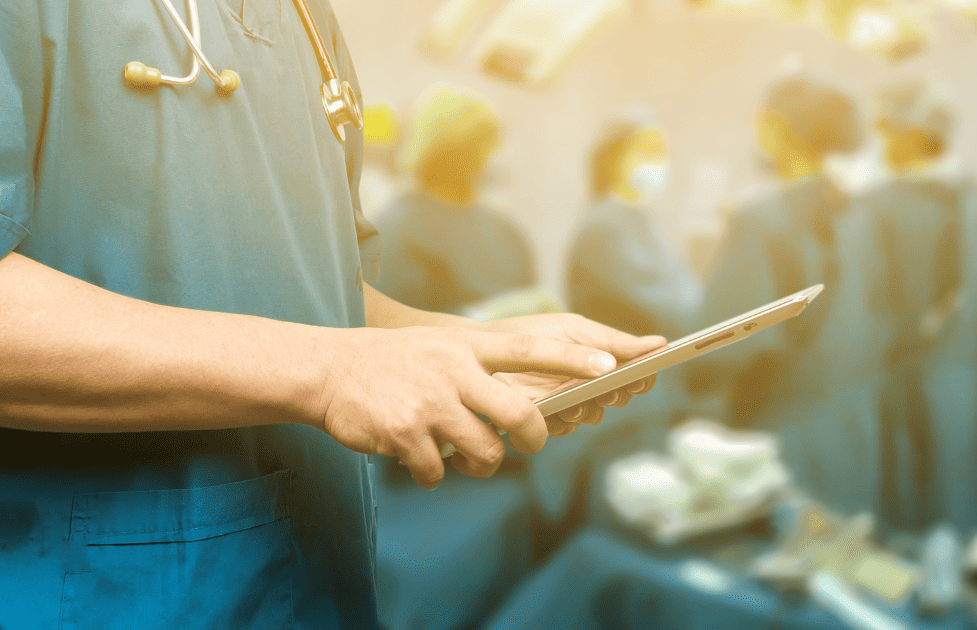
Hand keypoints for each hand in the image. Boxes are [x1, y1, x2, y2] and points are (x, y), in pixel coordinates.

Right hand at [317, 325, 638, 487]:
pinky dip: (434, 473)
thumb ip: (478, 368)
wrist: (326, 371)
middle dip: (533, 438)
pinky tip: (418, 458)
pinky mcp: (405, 433)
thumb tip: (525, 410)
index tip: (609, 366)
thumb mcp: (438, 348)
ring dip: (479, 463)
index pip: (530, 351)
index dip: (572, 360)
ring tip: (461, 455)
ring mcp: (430, 402)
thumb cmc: (393, 363)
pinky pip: (440, 471)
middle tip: (530, 444)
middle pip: (519, 415)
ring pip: (485, 452)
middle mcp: (453, 371)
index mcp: (465, 346)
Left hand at [479, 314, 666, 436]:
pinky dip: (563, 419)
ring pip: (592, 414)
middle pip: (616, 396)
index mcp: (598, 358)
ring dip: (588, 407)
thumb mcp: (570, 330)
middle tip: (609, 388)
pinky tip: (556, 409)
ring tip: (578, 398)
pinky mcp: (544, 420)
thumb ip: (610, 340)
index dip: (641, 376)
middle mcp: (587, 384)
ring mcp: (567, 403)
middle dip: (615, 393)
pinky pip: (565, 427)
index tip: (642, 375)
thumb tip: (658, 344)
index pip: (633, 372)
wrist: (476, 352)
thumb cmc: (527, 335)